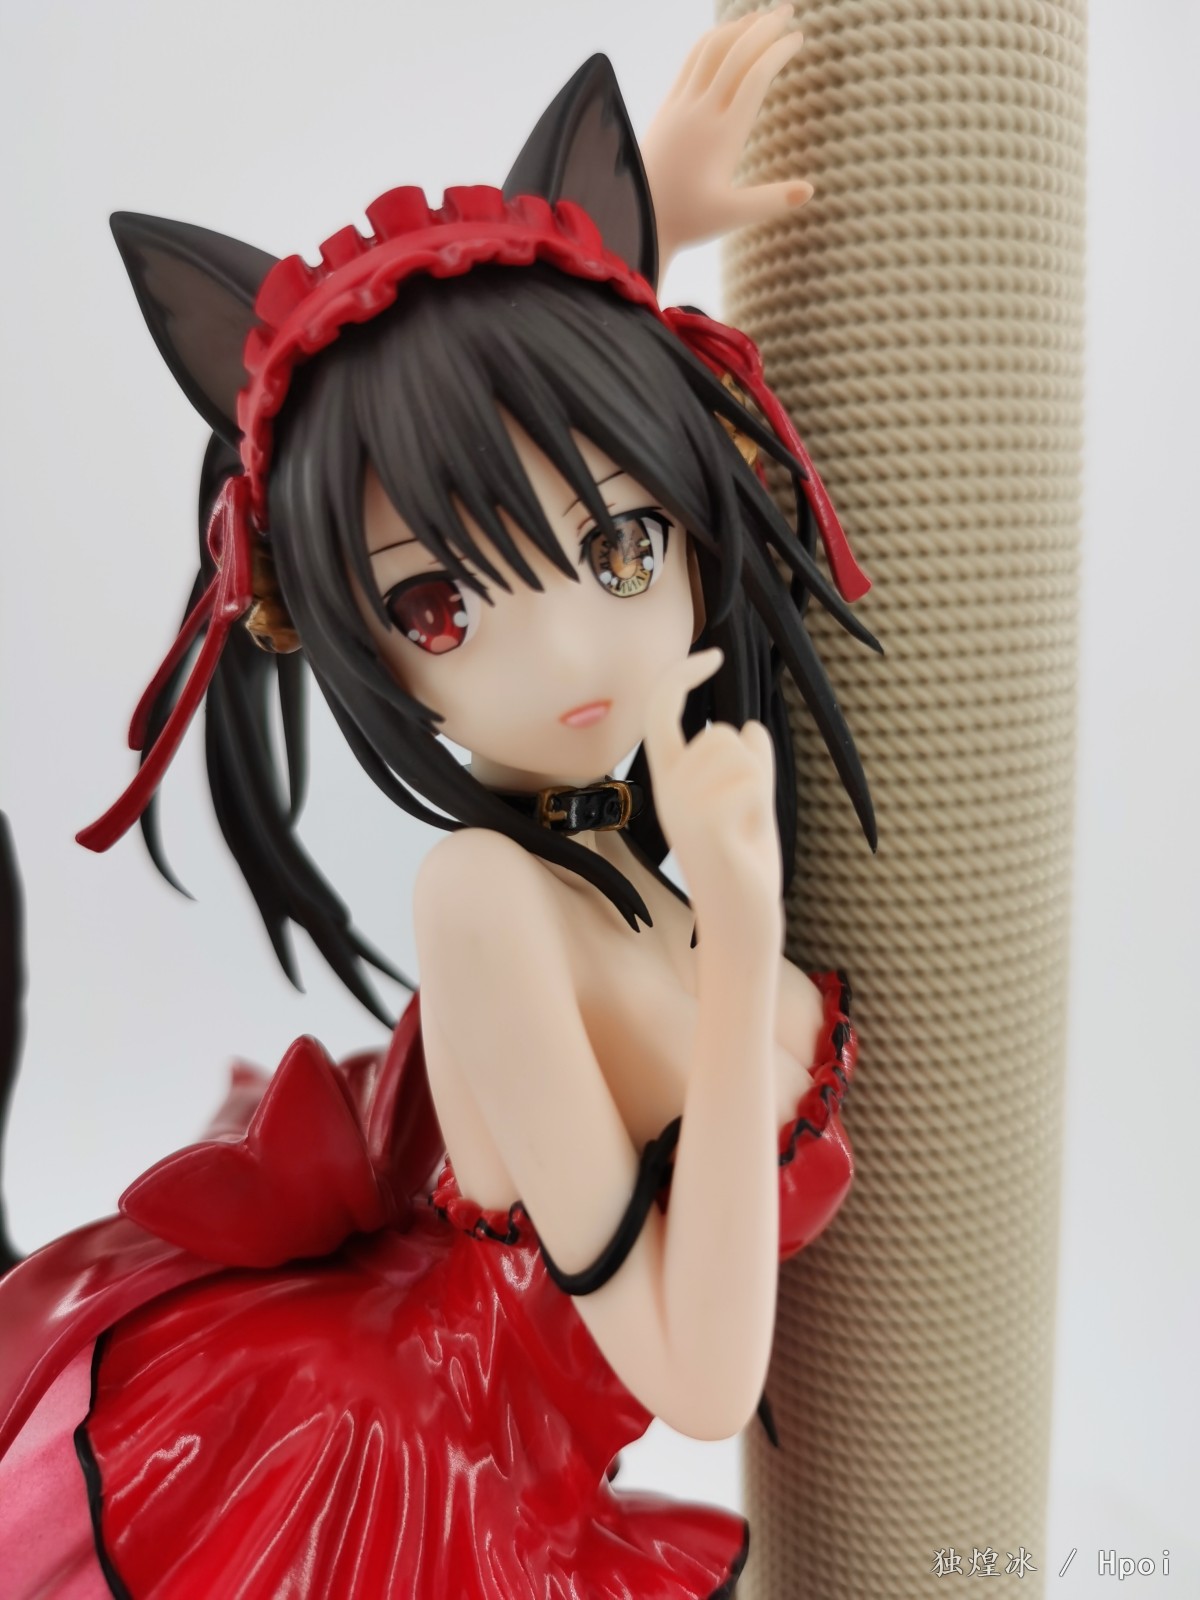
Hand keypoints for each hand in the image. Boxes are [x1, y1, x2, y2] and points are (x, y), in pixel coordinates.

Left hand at [641, 5, 810, 281]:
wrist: (639, 218)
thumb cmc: (687, 221)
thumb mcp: (732, 216)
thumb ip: (771, 201)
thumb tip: (810, 190)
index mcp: (724, 134)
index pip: (756, 77)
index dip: (779, 52)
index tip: (799, 38)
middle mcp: (702, 112)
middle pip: (736, 53)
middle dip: (764, 27)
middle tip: (789, 11)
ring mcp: (682, 105)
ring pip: (711, 50)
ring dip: (738, 27)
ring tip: (761, 16)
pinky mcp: (668, 106)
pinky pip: (691, 61)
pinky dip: (712, 40)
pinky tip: (725, 36)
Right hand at [643, 649, 782, 943]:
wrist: (740, 923)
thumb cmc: (742, 866)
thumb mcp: (748, 806)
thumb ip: (749, 766)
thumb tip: (752, 727)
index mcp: (668, 781)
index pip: (660, 710)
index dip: (680, 675)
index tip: (710, 653)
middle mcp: (667, 789)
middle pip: (720, 733)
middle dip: (749, 765)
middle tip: (744, 817)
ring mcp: (682, 807)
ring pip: (739, 754)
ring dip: (758, 786)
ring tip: (744, 830)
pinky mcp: (705, 825)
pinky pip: (752, 782)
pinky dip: (761, 806)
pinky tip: (746, 839)